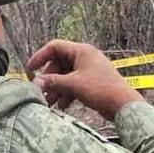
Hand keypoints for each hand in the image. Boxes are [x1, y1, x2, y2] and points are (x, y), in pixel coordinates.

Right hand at [27, 40, 142, 119]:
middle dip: (49, 79)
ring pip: (65, 76)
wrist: (123, 105)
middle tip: (41, 92)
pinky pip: (73, 84)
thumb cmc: (102, 89)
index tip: (30, 69)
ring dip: (56, 89)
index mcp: (81, 51)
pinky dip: (66, 93)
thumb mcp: (73, 85)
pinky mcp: (91, 82)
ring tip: (50, 103)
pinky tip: (63, 105)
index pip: (54, 47)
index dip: (40, 57)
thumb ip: (53, 82)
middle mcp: (84, 58)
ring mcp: (88, 70)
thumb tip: (36, 82)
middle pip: (58, 64)